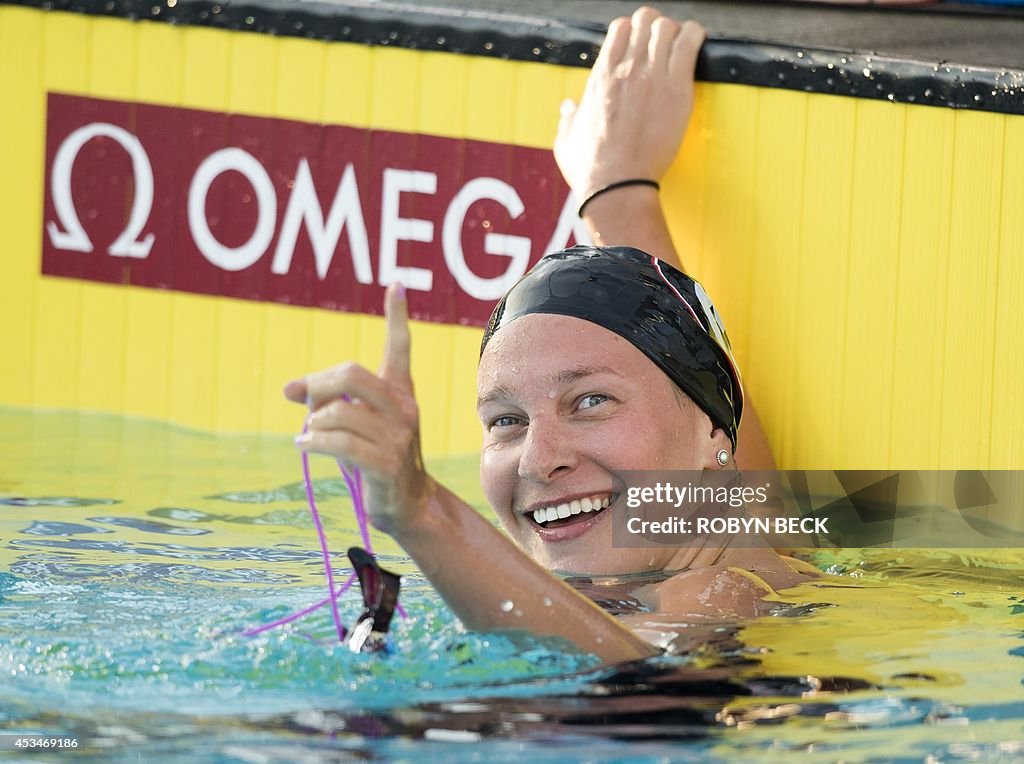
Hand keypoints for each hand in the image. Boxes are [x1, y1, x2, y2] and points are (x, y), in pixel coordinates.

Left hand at [284, 284, 429, 535]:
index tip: (396, 284)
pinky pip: (339, 443)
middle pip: (352, 374)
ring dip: (313, 424)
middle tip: (303, 399)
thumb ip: (326, 401)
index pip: (399, 348)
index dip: (397, 316)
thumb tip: (288, 388)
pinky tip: (305, 445)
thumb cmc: (375, 458)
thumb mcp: (354, 424)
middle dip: (318, 384)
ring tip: (308, 436)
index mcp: (400, 393)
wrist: (406, 503)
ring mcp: (398, 437)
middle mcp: (404, 409)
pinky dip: (313, 443)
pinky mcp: (386, 464)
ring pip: (339, 413)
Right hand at [554, 7, 704, 200]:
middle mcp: (625, 70)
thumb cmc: (591, 170)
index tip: (638, 47)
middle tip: (661, 45)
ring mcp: (652, 77)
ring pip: (667, 27)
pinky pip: (690, 43)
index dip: (631, 32)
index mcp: (600, 77)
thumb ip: (567, 119)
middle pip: (645, 20)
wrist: (618, 186)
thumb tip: (568, 107)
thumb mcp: (566, 141)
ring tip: (681, 45)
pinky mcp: (677, 90)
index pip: (620, 28)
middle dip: (654, 27)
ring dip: (675, 32)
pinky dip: (695, 36)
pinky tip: (697, 42)